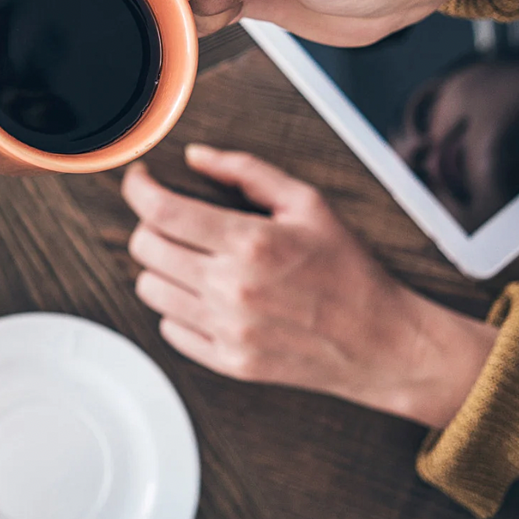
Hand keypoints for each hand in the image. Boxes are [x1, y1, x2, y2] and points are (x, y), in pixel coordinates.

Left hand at [122, 145, 495, 426]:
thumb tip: (195, 156)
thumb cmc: (347, 269)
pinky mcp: (228, 362)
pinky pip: (168, 329)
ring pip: (149, 288)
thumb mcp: (307, 203)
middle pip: (145, 247)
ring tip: (192, 258)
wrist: (380, 342)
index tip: (140, 180)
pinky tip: (205, 295)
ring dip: (160, 267)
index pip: (160, 210)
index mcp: (250, 242)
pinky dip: (177, 308)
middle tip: (173, 219)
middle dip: (150, 224)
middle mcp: (232, 288)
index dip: (138, 188)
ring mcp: (227, 329)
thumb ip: (246, 171)